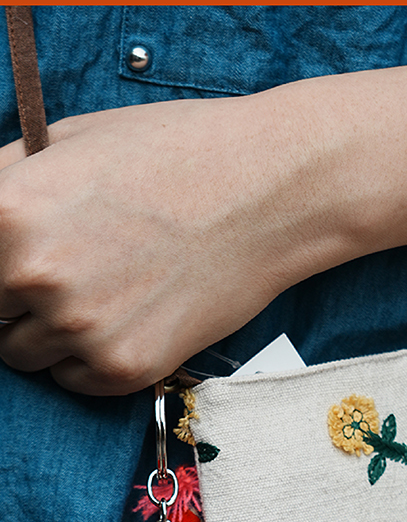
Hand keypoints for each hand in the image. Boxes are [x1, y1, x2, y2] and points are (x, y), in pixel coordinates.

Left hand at [0, 90, 341, 394]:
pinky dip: (87, 356)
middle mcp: (35, 276)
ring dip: (45, 330)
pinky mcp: (121, 368)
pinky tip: (128, 311)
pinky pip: (71, 379)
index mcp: (6, 211)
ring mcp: (79, 329)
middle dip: (10, 298)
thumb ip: (4, 183)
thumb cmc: (170, 153)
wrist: (266, 190)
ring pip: (21, 353)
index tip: (11, 274)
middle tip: (64, 269)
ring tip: (99, 286)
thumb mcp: (66, 142)